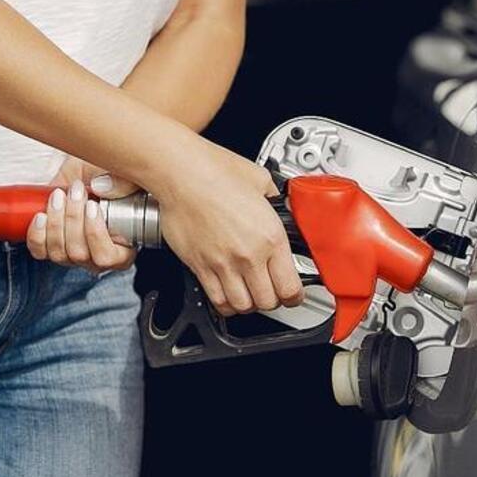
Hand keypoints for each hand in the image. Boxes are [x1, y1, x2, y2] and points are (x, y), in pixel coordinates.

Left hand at [26, 157, 138, 272]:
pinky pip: (39, 250)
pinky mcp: (49, 247)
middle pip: (79, 253)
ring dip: (55, 222)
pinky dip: (37, 234)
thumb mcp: (122, 175)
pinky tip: (41, 216)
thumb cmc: (105, 179)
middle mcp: (95, 257)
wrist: (83, 174)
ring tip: (59, 196)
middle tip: (75, 192)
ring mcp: (71, 254)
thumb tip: (101, 188)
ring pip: (58, 252)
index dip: (96, 234)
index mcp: (121, 249)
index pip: (107, 257)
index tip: (92, 206)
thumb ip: (122, 182)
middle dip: (73, 219)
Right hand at [154, 141, 303, 315]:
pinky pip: (216, 299)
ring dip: (249, 304)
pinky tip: (228, 293)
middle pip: (268, 301)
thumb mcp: (261, 180)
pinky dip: (225, 303)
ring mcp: (222, 263)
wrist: (181, 172)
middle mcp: (248, 254)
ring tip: (251, 293)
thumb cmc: (215, 170)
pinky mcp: (199, 265)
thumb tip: (282, 205)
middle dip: (273, 300)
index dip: (295, 296)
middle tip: (272, 292)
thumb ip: (276, 199)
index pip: (290, 287)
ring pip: (242, 306)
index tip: (293, 293)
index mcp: (270, 236)